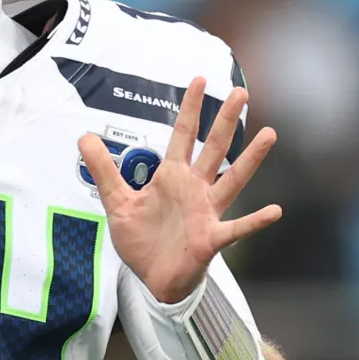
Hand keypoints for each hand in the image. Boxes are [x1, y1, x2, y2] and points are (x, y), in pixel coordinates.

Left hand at [78, 79, 280, 304]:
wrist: (153, 279)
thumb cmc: (142, 240)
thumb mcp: (117, 201)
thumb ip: (103, 169)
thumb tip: (84, 137)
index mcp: (173, 177)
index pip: (184, 135)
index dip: (191, 109)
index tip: (200, 80)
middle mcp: (195, 189)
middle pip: (214, 148)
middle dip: (226, 121)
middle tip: (242, 93)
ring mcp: (207, 212)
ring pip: (232, 180)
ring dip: (251, 159)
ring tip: (270, 135)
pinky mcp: (212, 238)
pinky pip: (237, 228)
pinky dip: (255, 221)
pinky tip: (275, 211)